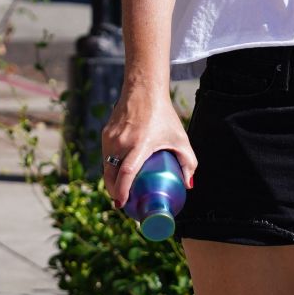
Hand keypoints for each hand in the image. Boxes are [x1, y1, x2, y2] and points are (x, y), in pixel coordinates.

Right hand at [100, 93, 196, 212]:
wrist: (144, 90)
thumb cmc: (164, 115)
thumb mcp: (180, 138)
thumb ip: (188, 162)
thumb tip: (187, 185)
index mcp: (139, 144)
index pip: (126, 173)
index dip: (122, 191)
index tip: (122, 203)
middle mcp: (121, 142)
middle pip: (111, 175)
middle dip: (114, 192)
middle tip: (122, 202)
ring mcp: (111, 138)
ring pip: (106, 166)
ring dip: (111, 180)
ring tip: (120, 190)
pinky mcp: (106, 134)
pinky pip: (106, 155)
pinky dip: (110, 166)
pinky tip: (118, 172)